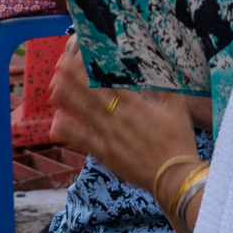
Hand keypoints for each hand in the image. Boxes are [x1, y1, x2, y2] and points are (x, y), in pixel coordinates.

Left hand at [50, 44, 198, 195]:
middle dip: (75, 77)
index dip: (95, 68)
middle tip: (59, 63)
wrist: (174, 176)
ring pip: (85, 113)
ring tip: (53, 84)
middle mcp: (120, 118)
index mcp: (137, 105)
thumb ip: (167, 86)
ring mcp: (110, 137)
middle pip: (93, 94)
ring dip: (68, 98)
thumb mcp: (177, 109)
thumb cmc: (178, 141)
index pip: (110, 81)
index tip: (82, 55)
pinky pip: (84, 141)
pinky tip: (55, 123)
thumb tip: (160, 67)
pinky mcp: (106, 155)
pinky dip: (69, 132)